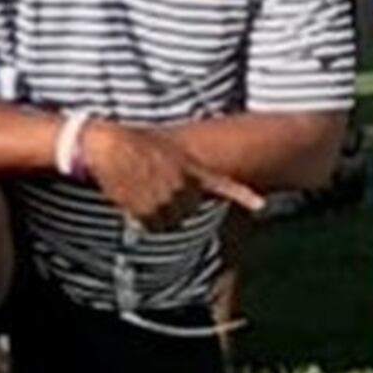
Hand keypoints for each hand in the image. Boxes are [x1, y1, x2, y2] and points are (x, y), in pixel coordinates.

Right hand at [82, 121, 264, 230]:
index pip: (223, 184)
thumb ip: (184, 175)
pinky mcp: (149, 208)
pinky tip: (131, 198)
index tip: (261, 206)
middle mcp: (184, 186)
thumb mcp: (168, 153)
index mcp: (192, 170)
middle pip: (185, 215)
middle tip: (153, 188)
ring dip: (154, 215)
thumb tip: (189, 198)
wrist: (110, 145)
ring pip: (167, 224)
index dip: (243, 196)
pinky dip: (138, 218)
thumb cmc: (136, 147)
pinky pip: (148, 226)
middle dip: (171, 208)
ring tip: (141, 191)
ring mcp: (168, 197)